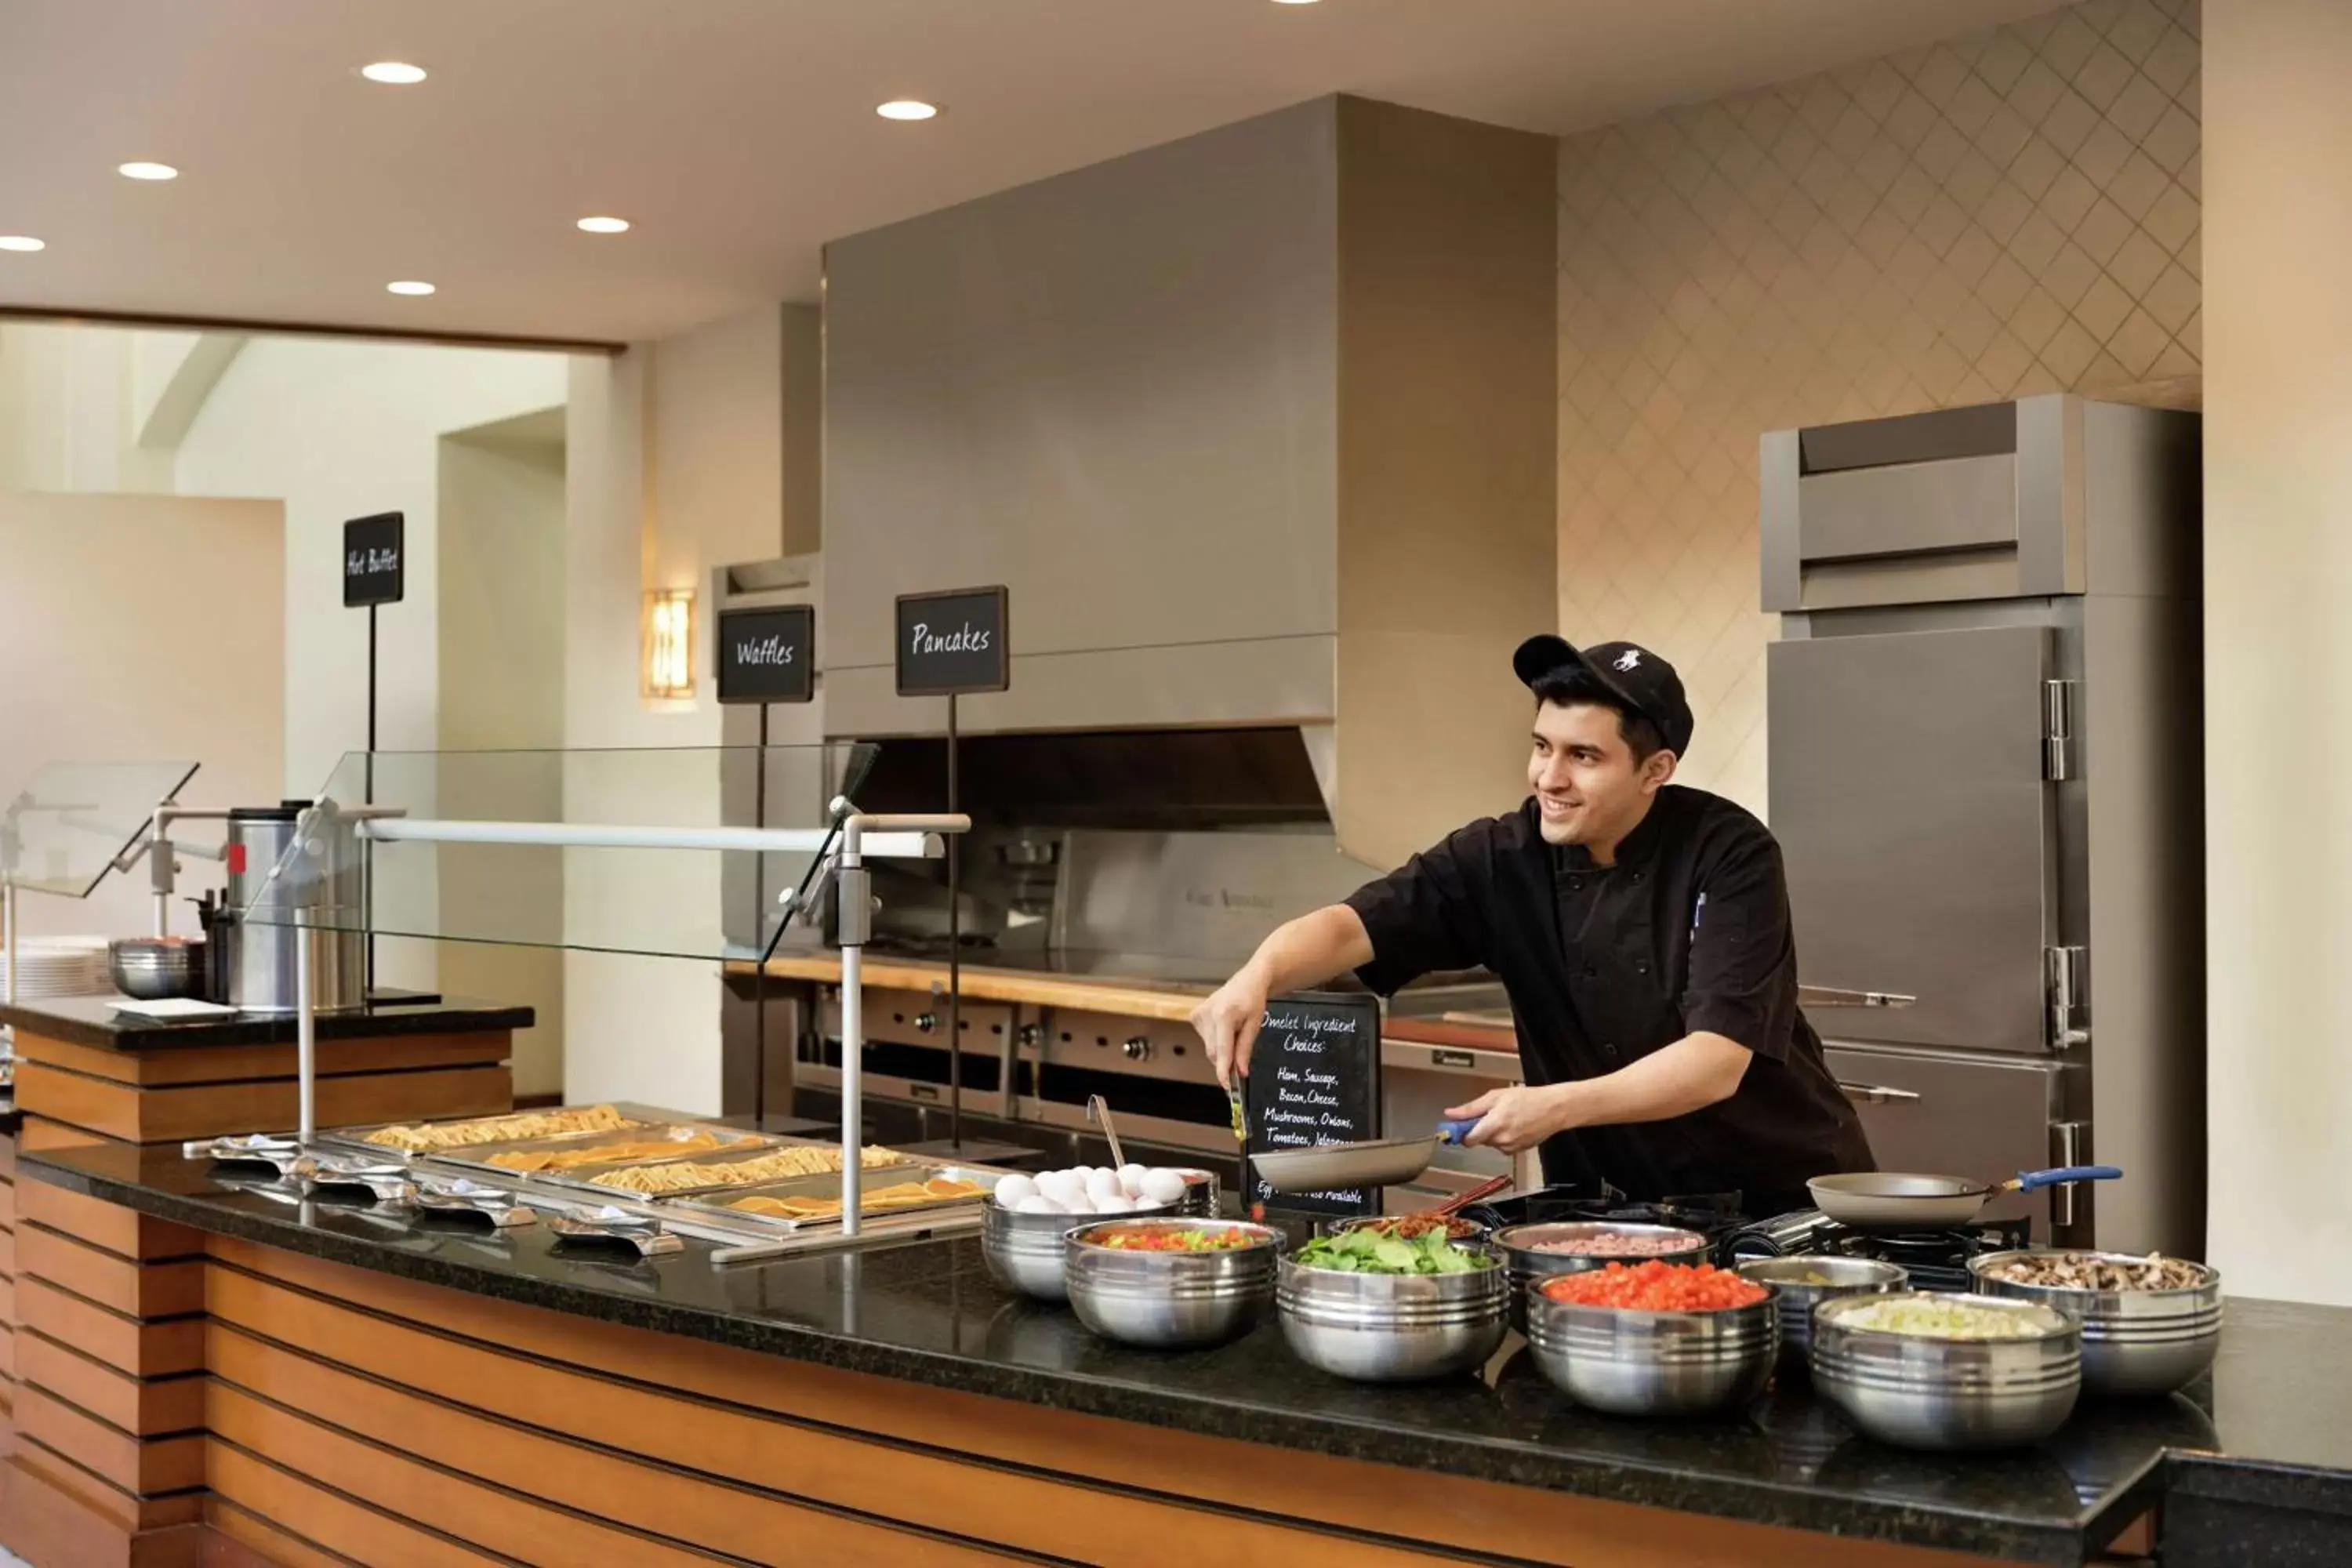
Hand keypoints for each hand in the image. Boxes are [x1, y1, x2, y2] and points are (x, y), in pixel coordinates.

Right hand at [1190, 967, 1270, 1090]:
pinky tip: (1225, 1028)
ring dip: (1222, 1050)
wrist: (1246, 981)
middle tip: (1239, 1065)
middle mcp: (1208, 1014)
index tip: (1226, 1085)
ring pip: (1209, 1048)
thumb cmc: (1253, 1000)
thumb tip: (1240, 1071)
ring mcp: (1198, 1014)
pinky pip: (1205, 1039)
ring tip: (1234, 1033)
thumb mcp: (1255, 1024)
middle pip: (1214, 1052)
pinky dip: (1216, 1041)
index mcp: (1224, 1015)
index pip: (1222, 1049)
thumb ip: (1245, 1049)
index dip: (1223, 1069)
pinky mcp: (1194, 1015)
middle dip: (1226, 1061)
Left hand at [1445, 1084, 1570, 1153]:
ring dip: (1493, 1133)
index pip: (1468, 1140)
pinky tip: (1515, 1125)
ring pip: (1491, 1143)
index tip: (1459, 1126)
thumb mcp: (1495, 1097)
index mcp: (1493, 1125)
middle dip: (1480, 1129)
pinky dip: (1504, 1137)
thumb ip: (1471, 1108)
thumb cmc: (1527, 1099)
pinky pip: (1503, 1146)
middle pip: (1479, 1140)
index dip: (1462, 1133)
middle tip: (1490, 1114)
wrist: (1554, 1108)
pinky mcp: (1519, 1151)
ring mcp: (1511, 1148)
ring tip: (1507, 1117)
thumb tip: (1450, 1114)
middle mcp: (1501, 1140)